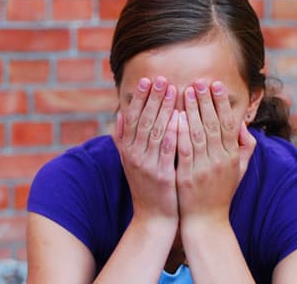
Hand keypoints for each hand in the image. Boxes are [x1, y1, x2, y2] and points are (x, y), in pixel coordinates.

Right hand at [113, 76, 178, 224]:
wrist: (153, 217)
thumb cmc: (145, 186)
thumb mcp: (129, 162)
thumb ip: (123, 138)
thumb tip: (119, 113)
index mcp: (128, 150)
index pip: (132, 118)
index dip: (140, 98)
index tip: (148, 80)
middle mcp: (134, 155)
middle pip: (143, 121)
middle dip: (153, 98)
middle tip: (162, 79)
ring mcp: (148, 166)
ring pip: (155, 132)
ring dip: (163, 110)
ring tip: (173, 90)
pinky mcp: (162, 176)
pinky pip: (166, 152)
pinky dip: (171, 134)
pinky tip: (177, 119)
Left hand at [176, 80, 256, 226]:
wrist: (206, 222)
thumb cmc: (222, 193)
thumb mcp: (239, 171)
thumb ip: (245, 147)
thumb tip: (243, 125)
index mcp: (232, 156)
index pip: (229, 123)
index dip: (222, 103)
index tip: (216, 85)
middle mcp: (221, 160)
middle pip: (214, 124)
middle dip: (206, 101)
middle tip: (199, 81)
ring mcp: (204, 168)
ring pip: (199, 133)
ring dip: (192, 111)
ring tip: (185, 92)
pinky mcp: (188, 176)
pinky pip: (184, 150)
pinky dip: (180, 132)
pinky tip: (174, 116)